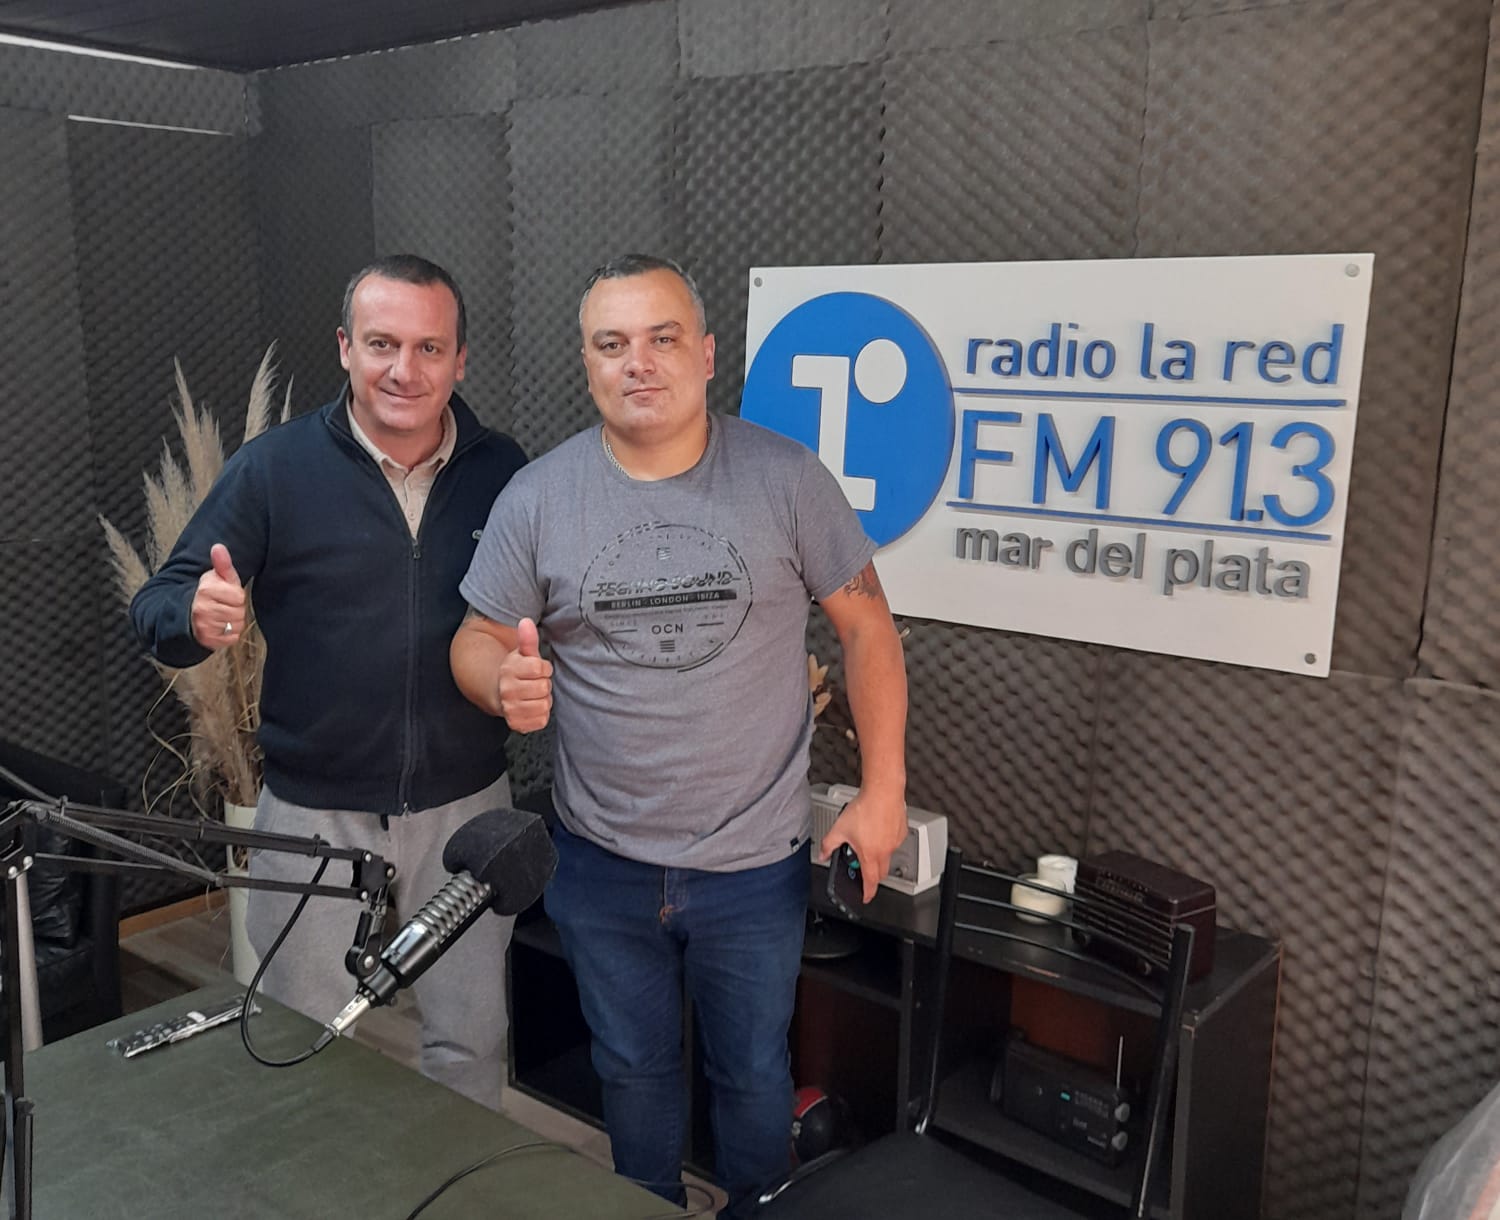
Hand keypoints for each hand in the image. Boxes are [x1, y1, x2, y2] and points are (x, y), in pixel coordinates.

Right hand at [190, 544, 246, 649]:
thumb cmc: (209, 594)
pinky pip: (232, 639)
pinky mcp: (206, 639)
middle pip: (239, 612)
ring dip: (233, 622)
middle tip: (224, 607)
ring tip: (221, 617)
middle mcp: (202, 607)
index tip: (226, 595)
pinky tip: (220, 627)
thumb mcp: (216, 577)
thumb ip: (222, 564)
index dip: (236, 596)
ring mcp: (203, 625)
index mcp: (206, 589)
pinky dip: (230, 635)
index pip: (239, 597)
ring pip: (236, 625)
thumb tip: (218, 547)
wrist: (188, 615)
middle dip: (236, 610)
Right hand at [498, 617, 552, 731]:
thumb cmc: (518, 671)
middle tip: (535, 683)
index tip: (537, 669)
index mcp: (509, 670)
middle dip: (544, 684)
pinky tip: (532, 707)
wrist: (500, 694)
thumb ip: (527, 639)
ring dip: (543, 700)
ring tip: (534, 695)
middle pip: (544, 687)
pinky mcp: (516, 724)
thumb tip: (526, 621)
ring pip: (544, 705)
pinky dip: (541, 715)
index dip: (543, 668)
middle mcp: (507, 690)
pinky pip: (541, 721)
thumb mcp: (523, 654)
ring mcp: (510, 709)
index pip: (540, 668)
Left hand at [819, 785, 907, 902]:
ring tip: (866, 839)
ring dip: (878, 855)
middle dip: (872, 875)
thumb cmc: (865, 808)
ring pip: (888, 856)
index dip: (867, 893)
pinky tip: (876, 828)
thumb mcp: (839, 829)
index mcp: (870, 854)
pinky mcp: (901, 832)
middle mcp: (885, 851)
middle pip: (881, 872)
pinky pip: (894, 843)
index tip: (865, 897)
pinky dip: (885, 842)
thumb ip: (829, 845)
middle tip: (862, 868)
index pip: (870, 882)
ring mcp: (895, 842)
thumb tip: (824, 854)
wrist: (883, 791)